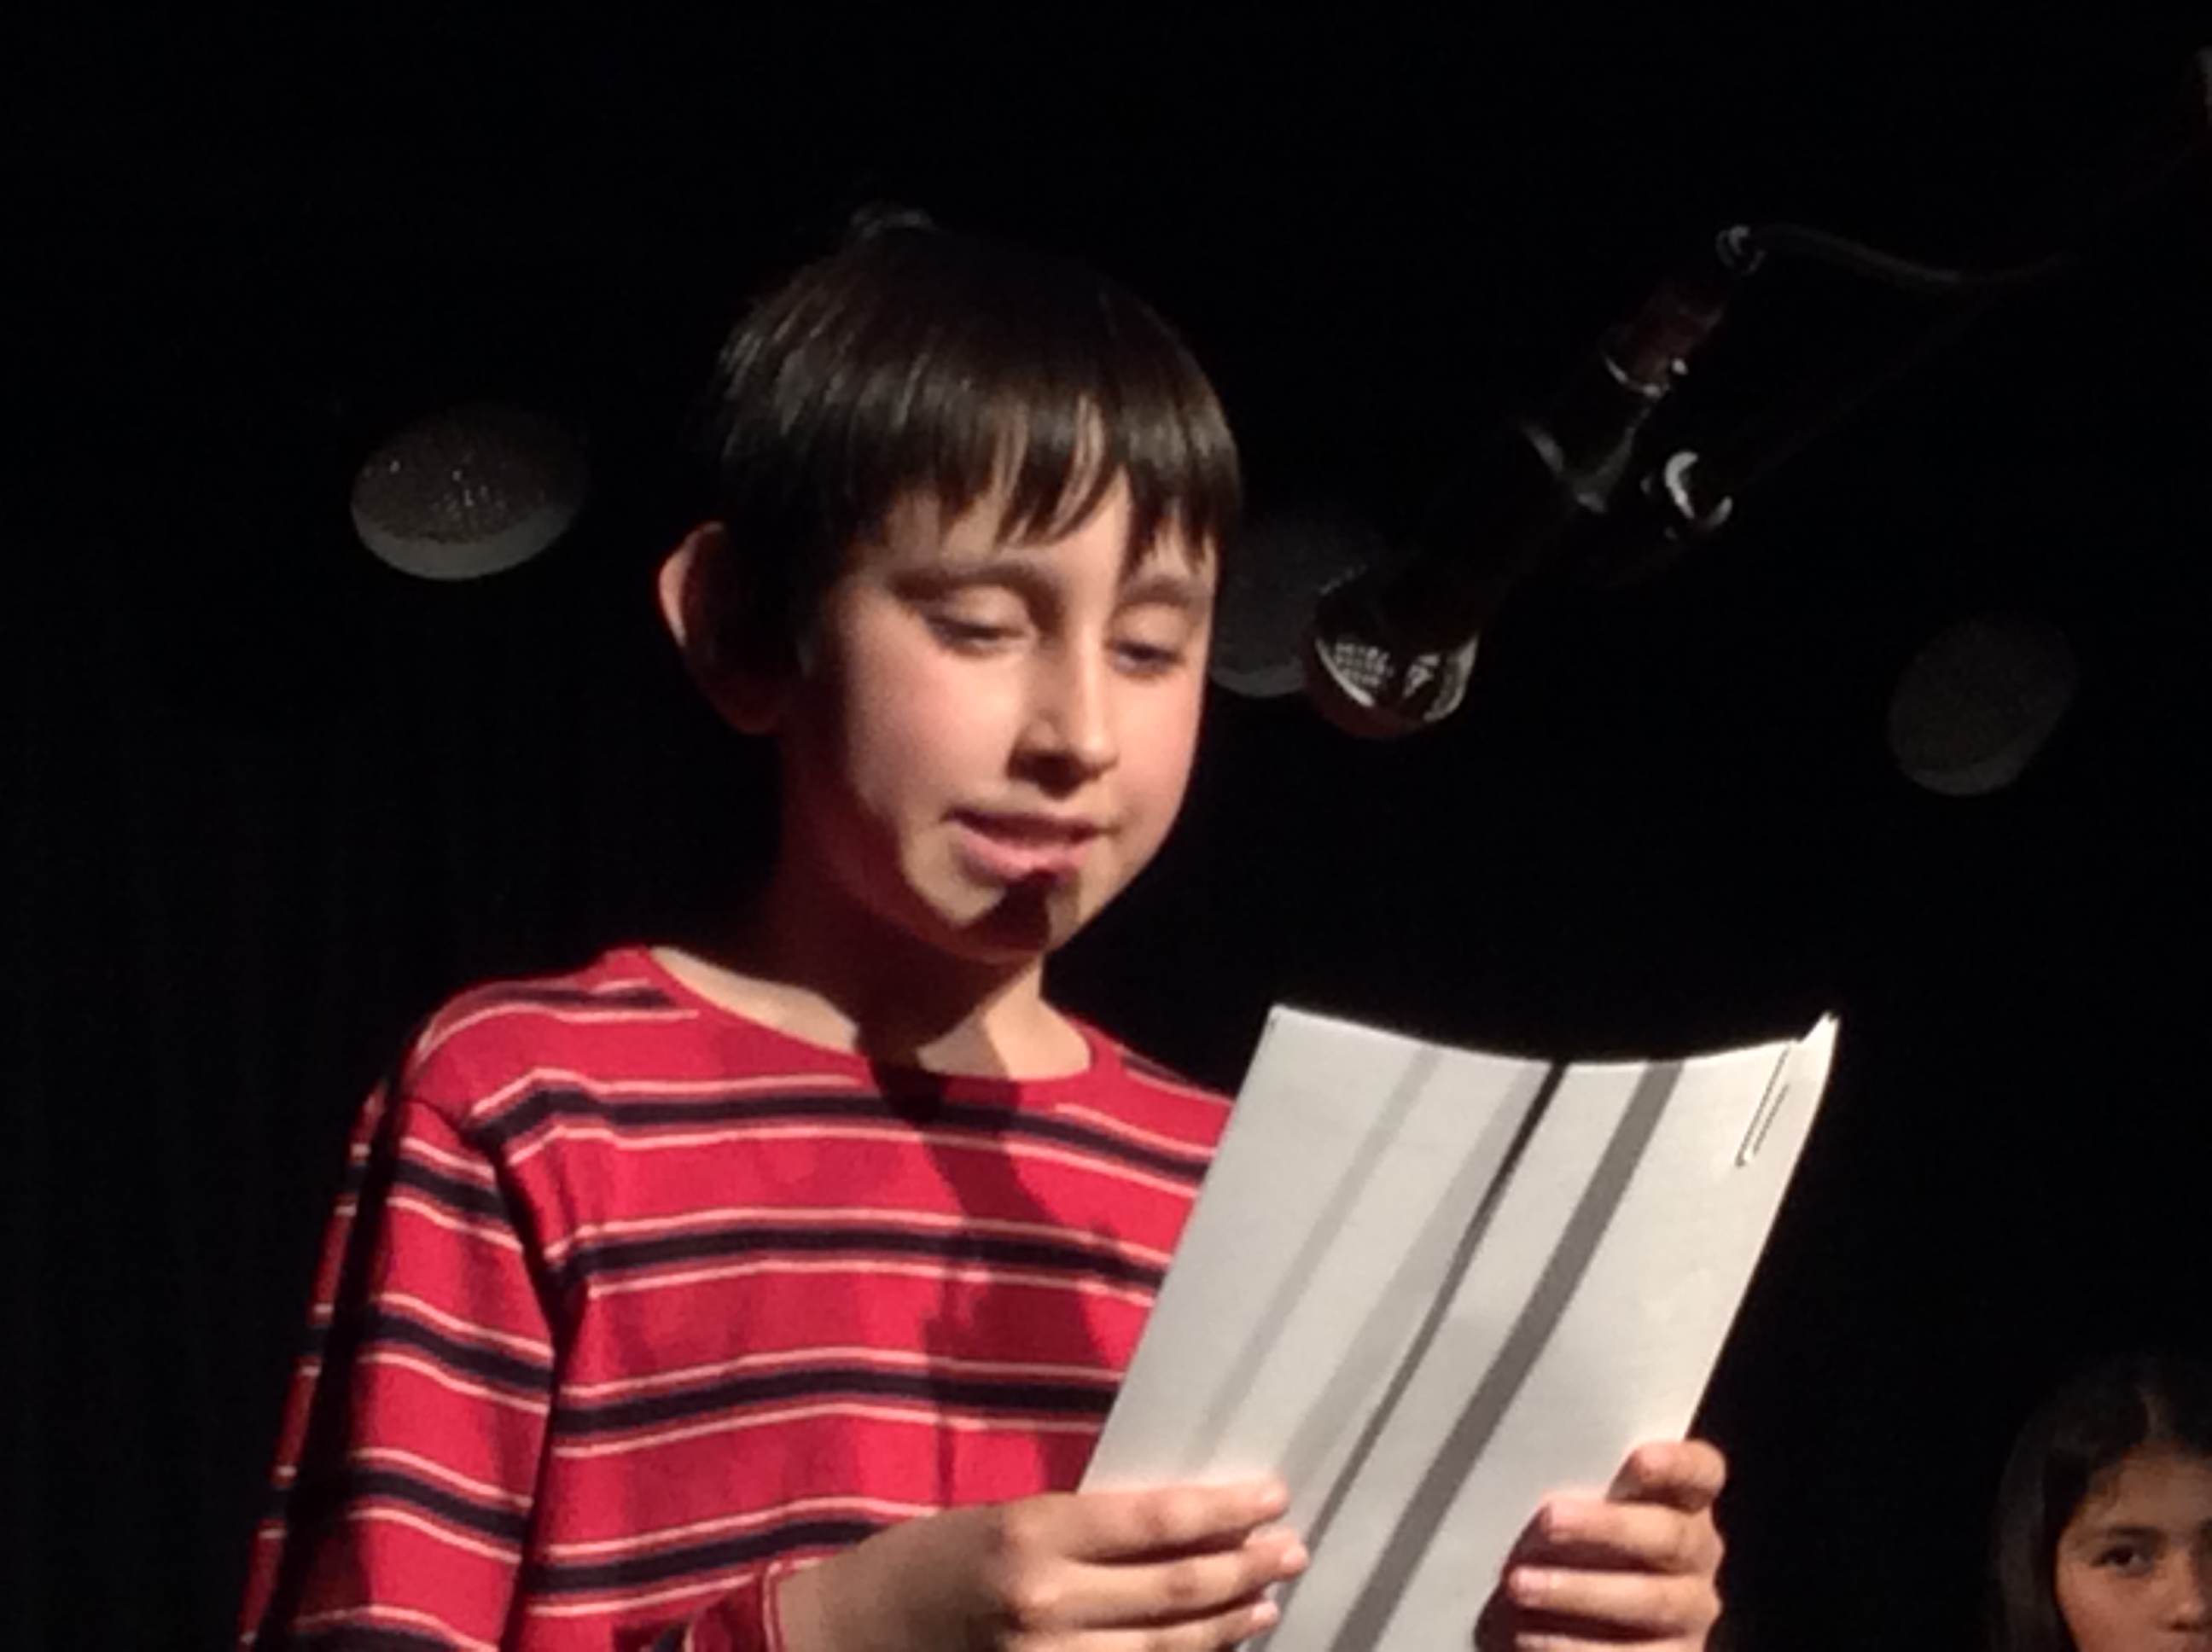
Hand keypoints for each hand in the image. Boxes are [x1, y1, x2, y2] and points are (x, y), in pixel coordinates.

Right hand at [774, 1479, 1307, 1650]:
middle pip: (1176, 1589)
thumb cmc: (931, 1559)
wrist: (856, 1634)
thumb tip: (1175, 1523)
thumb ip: (1084, 1529)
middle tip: (1292, 1551)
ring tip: (1265, 1601)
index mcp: (1034, 1534)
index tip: (1273, 1497)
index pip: (1156, 1522)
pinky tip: (1212, 1649)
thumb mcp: (1005, 1518)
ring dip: (1226, 1624)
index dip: (1226, 1510)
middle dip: (1245, 1568)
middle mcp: (1046, 1603)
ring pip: (1167, 1650)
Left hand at [1475, 1439, 1726, 1651]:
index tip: (1640, 1459)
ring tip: (1520, 1584)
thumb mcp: (1573, 1507)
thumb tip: (1523, 1467)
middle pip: (1671, 1536)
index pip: (1701, 1473)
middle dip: (1609, 1527)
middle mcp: (1696, 1555)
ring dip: (1581, 1591)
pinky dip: (1576, 1646)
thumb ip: (1574, 1486)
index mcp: (1682, 1502)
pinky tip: (1529, 1636)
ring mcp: (1691, 1612)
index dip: (1678, 1465)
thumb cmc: (1563, 1543)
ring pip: (1653, 1600)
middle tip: (1549, 1519)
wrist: (1564, 1620)